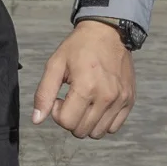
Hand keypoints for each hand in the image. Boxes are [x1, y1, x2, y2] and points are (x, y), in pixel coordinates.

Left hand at [31, 19, 135, 137]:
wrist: (108, 32)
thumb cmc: (79, 46)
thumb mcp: (55, 64)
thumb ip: (44, 93)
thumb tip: (37, 119)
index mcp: (86, 87)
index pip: (66, 122)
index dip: (57, 113)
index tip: (60, 98)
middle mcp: (106, 97)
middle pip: (81, 131)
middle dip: (71, 119)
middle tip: (71, 99)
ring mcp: (120, 100)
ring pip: (97, 133)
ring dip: (86, 122)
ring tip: (84, 102)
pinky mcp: (129, 101)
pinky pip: (114, 128)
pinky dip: (103, 122)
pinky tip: (97, 105)